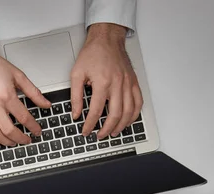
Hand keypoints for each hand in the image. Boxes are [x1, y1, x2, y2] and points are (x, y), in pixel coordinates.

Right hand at [0, 46, 50, 145]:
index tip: (37, 132)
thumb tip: (46, 104)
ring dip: (5, 142)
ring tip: (12, 142)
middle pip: (9, 130)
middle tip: (26, 140)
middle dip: (20, 139)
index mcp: (6, 95)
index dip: (33, 127)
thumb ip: (33, 92)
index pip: (23, 118)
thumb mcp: (18, 76)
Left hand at [71, 24, 142, 139]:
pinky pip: (138, 103)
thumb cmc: (93, 53)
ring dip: (121, 126)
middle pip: (115, 114)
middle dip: (107, 129)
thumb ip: (75, 96)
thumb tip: (75, 113)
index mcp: (102, 82)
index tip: (86, 131)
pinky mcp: (133, 82)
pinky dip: (134, 115)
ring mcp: (128, 84)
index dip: (90, 124)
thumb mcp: (77, 73)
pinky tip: (128, 121)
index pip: (96, 111)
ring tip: (113, 133)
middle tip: (100, 136)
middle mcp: (117, 84)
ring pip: (129, 111)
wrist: (107, 38)